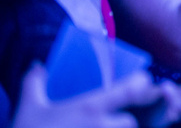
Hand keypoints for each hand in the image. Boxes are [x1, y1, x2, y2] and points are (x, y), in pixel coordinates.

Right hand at [12, 65, 160, 127]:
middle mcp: (101, 126)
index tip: (142, 82)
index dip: (140, 84)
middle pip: (130, 122)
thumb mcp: (29, 108)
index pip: (131, 89)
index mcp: (89, 108)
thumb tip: (37, 66)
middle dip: (123, 121)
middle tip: (109, 120)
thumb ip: (34, 83)